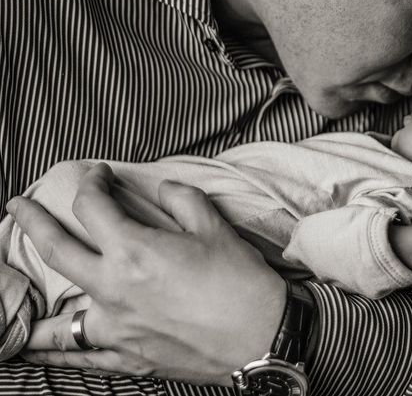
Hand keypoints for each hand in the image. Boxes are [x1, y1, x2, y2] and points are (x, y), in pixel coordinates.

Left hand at [6, 163, 286, 385]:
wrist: (264, 337)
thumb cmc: (243, 283)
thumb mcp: (216, 228)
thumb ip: (183, 200)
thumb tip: (164, 189)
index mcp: (135, 251)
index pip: (94, 207)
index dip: (91, 182)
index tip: (98, 174)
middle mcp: (114, 289)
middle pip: (57, 249)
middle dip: (33, 221)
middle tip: (18, 206)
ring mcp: (116, 328)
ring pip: (55, 318)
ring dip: (31, 301)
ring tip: (12, 291)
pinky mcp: (129, 358)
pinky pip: (80, 357)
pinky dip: (55, 353)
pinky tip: (37, 350)